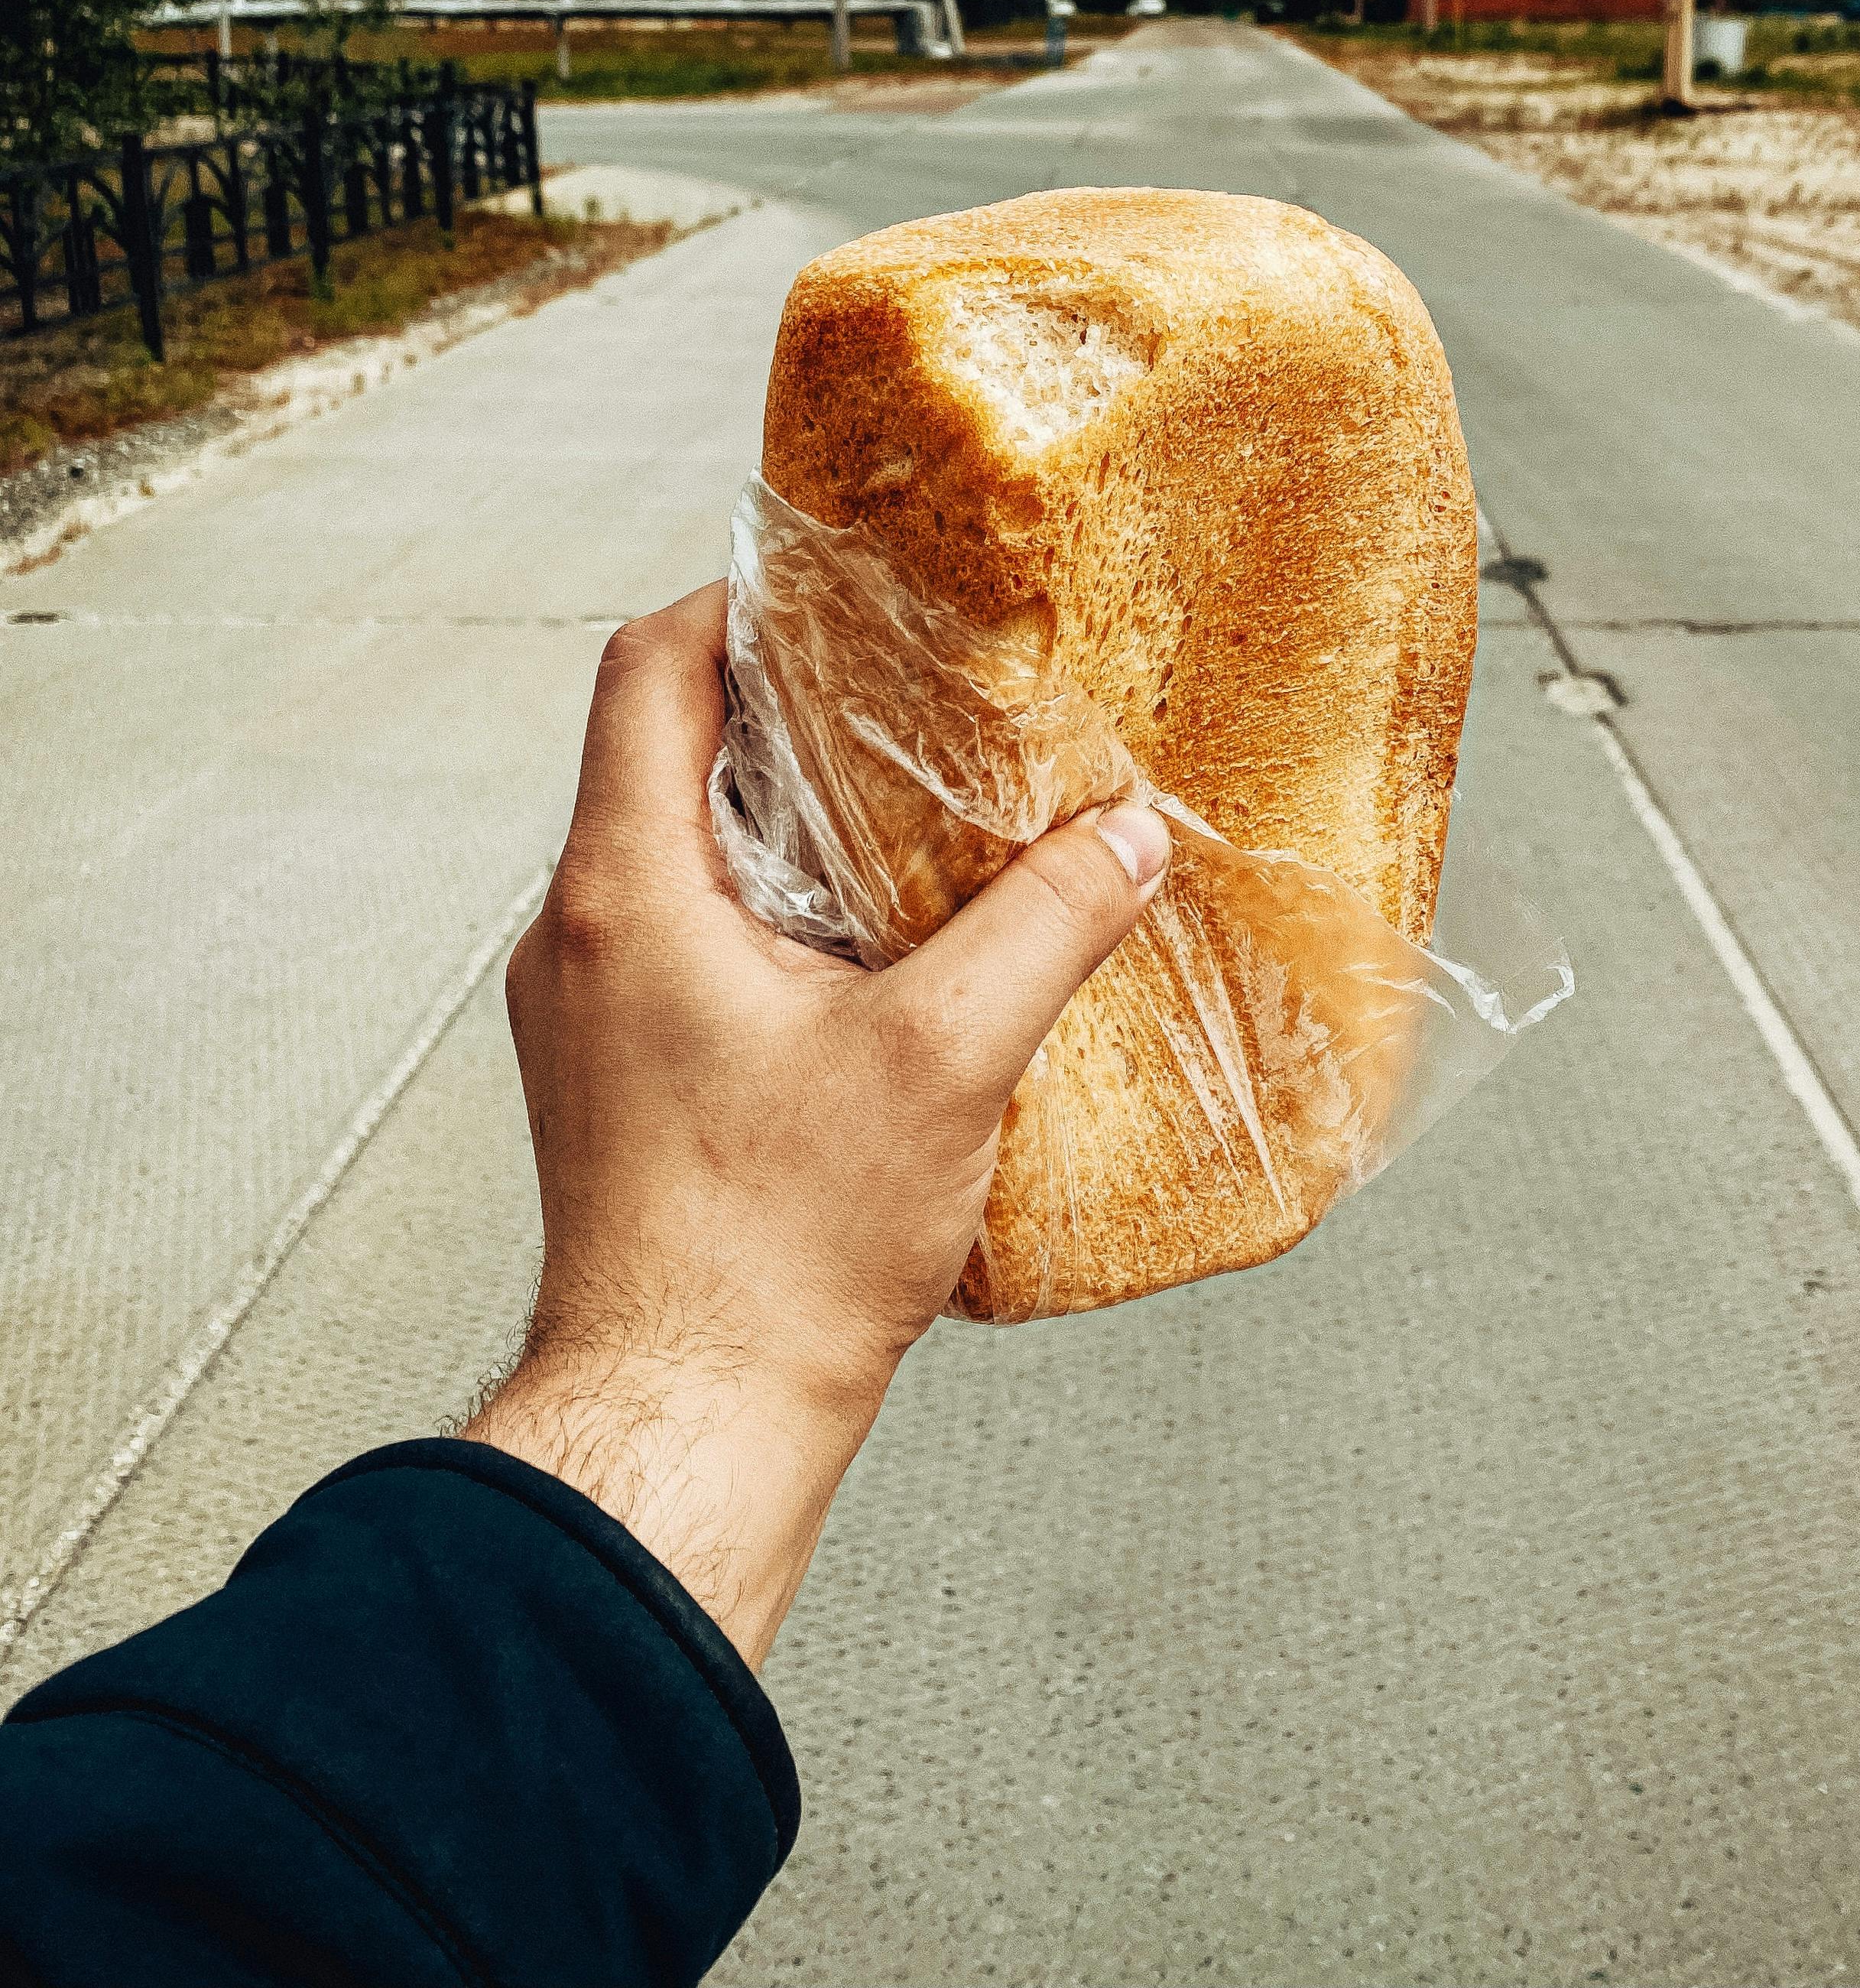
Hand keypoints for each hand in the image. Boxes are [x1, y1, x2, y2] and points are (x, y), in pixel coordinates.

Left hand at [464, 582, 1167, 1667]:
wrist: (681, 1424)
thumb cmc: (773, 1256)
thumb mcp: (945, 1063)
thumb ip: (1047, 928)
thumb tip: (1128, 843)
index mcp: (625, 893)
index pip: (647, 669)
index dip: (738, 602)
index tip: (835, 589)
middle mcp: (577, 936)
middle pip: (658, 748)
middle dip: (783, 704)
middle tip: (906, 689)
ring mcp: (585, 1013)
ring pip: (672, 849)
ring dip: (780, 814)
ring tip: (909, 812)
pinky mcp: (615, 1078)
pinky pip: (679, 938)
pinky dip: (766, 907)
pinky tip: (875, 949)